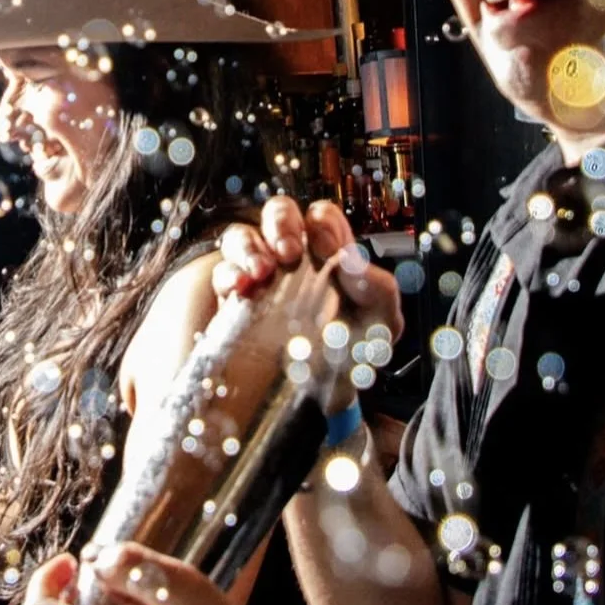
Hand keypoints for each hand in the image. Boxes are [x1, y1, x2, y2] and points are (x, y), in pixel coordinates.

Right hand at [213, 196, 403, 412]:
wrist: (326, 392)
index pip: (319, 215)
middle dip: (280, 223)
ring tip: (261, 271)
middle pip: (277, 211)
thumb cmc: (355, 349)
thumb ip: (379, 288)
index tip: (328, 250)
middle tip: (289, 251)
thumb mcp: (382, 321)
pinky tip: (240, 289)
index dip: (322, 222)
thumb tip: (352, 262)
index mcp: (328, 252)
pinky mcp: (235, 300)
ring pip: (241, 236)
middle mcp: (290, 256)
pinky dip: (228, 275)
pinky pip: (222, 274)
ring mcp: (260, 275)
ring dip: (249, 247)